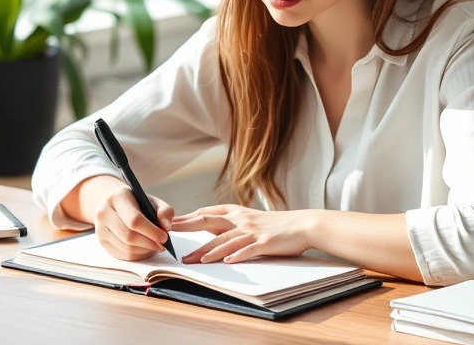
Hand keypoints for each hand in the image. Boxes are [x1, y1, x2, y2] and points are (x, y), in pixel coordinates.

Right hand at [94, 185, 173, 260]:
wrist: (114, 204)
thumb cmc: (136, 202)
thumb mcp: (152, 200)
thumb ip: (164, 211)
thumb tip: (166, 228)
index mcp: (118, 198)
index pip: (134, 219)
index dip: (151, 231)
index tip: (164, 237)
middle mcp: (104, 213)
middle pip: (129, 236)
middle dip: (150, 243)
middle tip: (162, 244)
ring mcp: (100, 229)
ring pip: (126, 248)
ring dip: (145, 251)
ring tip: (155, 246)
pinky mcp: (102, 242)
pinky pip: (123, 255)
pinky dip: (138, 255)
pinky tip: (146, 249)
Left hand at [171, 204, 314, 263]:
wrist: (303, 224)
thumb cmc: (276, 224)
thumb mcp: (250, 220)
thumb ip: (230, 224)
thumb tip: (208, 230)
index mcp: (237, 212)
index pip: (207, 213)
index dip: (187, 217)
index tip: (169, 223)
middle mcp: (242, 219)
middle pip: (209, 222)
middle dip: (188, 228)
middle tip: (169, 234)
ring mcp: (253, 231)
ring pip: (225, 240)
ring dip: (208, 250)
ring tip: (193, 259)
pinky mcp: (266, 242)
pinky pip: (248, 249)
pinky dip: (237, 255)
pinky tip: (227, 261)